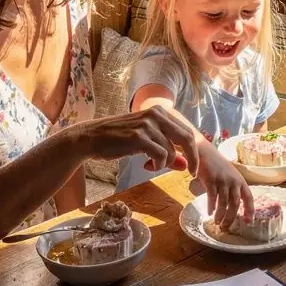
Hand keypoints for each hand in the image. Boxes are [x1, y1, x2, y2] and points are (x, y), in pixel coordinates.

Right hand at [72, 107, 197, 174]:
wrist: (92, 138)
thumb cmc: (118, 140)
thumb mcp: (146, 143)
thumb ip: (166, 151)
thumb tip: (185, 165)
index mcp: (160, 112)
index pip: (186, 131)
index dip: (194, 151)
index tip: (193, 167)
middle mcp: (156, 115)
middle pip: (187, 138)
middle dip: (192, 159)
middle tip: (191, 173)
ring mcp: (148, 125)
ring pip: (171, 151)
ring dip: (164, 164)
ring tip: (150, 165)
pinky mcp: (139, 137)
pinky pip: (160, 155)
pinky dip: (157, 164)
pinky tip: (146, 165)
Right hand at [197, 143, 253, 229]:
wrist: (203, 152)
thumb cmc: (217, 166)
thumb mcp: (229, 176)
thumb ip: (232, 189)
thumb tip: (231, 207)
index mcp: (240, 181)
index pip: (249, 197)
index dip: (250, 210)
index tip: (249, 222)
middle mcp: (233, 181)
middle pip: (235, 204)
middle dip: (231, 217)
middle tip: (226, 226)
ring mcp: (222, 180)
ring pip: (224, 203)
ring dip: (220, 215)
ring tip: (217, 222)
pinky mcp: (211, 180)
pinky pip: (212, 197)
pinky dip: (211, 207)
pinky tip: (209, 212)